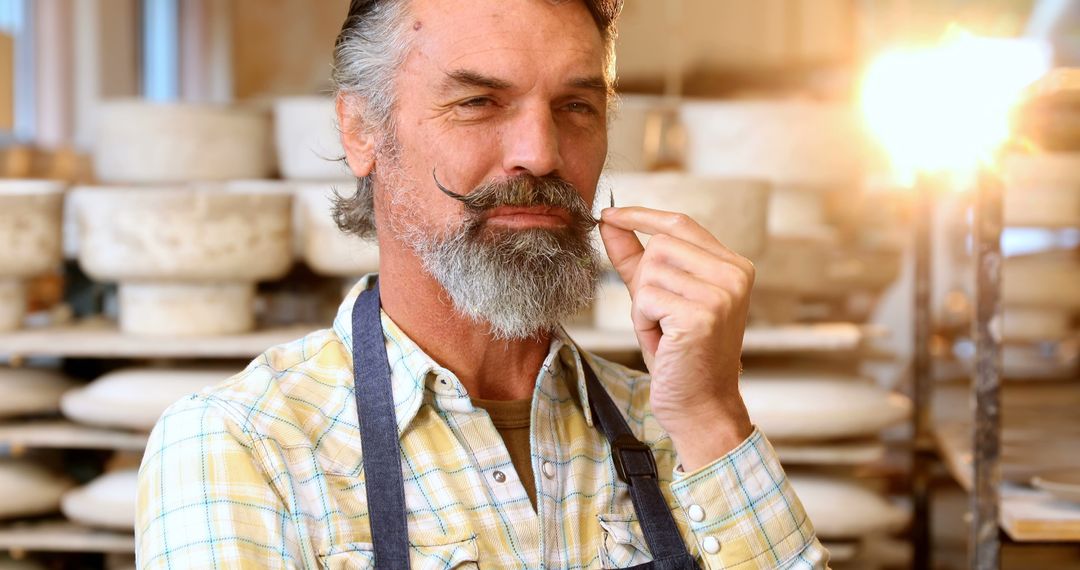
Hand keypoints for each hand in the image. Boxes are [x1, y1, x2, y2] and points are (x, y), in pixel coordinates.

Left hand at [599, 206, 753, 470]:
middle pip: (661, 246)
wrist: (700, 405)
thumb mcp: (657, 297)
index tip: (608, 214)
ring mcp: (722, 293)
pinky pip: (646, 298)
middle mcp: (735, 274)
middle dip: (644, 281)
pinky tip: (664, 343)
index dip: (641, 216)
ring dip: (643, 305)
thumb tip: (608, 220)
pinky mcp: (702, 314)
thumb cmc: (679, 354)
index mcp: (733, 266)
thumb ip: (635, 258)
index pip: (681, 224)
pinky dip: (643, 322)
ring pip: (651, 271)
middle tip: (658, 317)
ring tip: (664, 332)